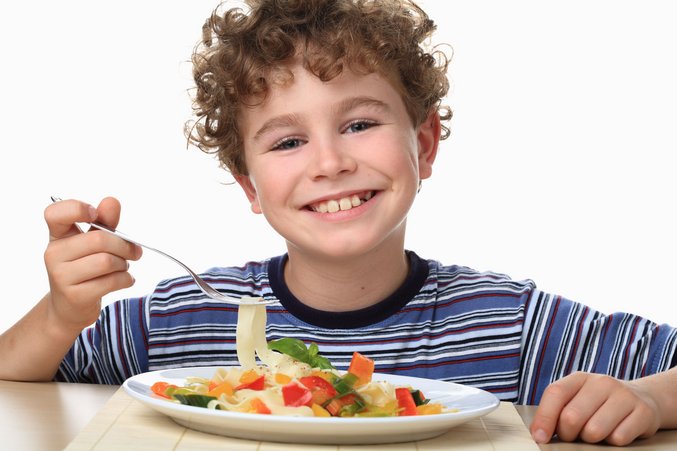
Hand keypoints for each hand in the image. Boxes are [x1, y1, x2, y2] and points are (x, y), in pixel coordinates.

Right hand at [43, 197, 141, 332]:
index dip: (77, 208)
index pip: (55, 213)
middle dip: (124, 245)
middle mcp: (54, 254)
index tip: (96, 215)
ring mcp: (61, 276)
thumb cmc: (85, 268)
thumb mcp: (92, 243)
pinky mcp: (75, 296)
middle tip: (134, 252)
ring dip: (124, 264)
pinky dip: (126, 279)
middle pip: (99, 240)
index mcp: (58, 235)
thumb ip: (105, 222)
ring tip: (123, 267)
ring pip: (107, 261)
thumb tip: (112, 201)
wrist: (69, 307)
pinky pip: (111, 281)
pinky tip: (124, 280)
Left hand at [530, 371, 660, 445]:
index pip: (555, 393)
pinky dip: (613, 442)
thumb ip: (557, 411)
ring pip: (594, 431)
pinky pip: (618, 439)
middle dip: (569, 434)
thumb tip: (538, 433)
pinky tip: (617, 431)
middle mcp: (601, 382)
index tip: (540, 437)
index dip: (544, 418)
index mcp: (579, 378)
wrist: (642, 398)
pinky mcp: (643, 412)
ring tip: (597, 432)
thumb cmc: (599, 404)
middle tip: (576, 435)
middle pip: (571, 417)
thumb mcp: (577, 399)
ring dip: (591, 440)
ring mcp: (624, 395)